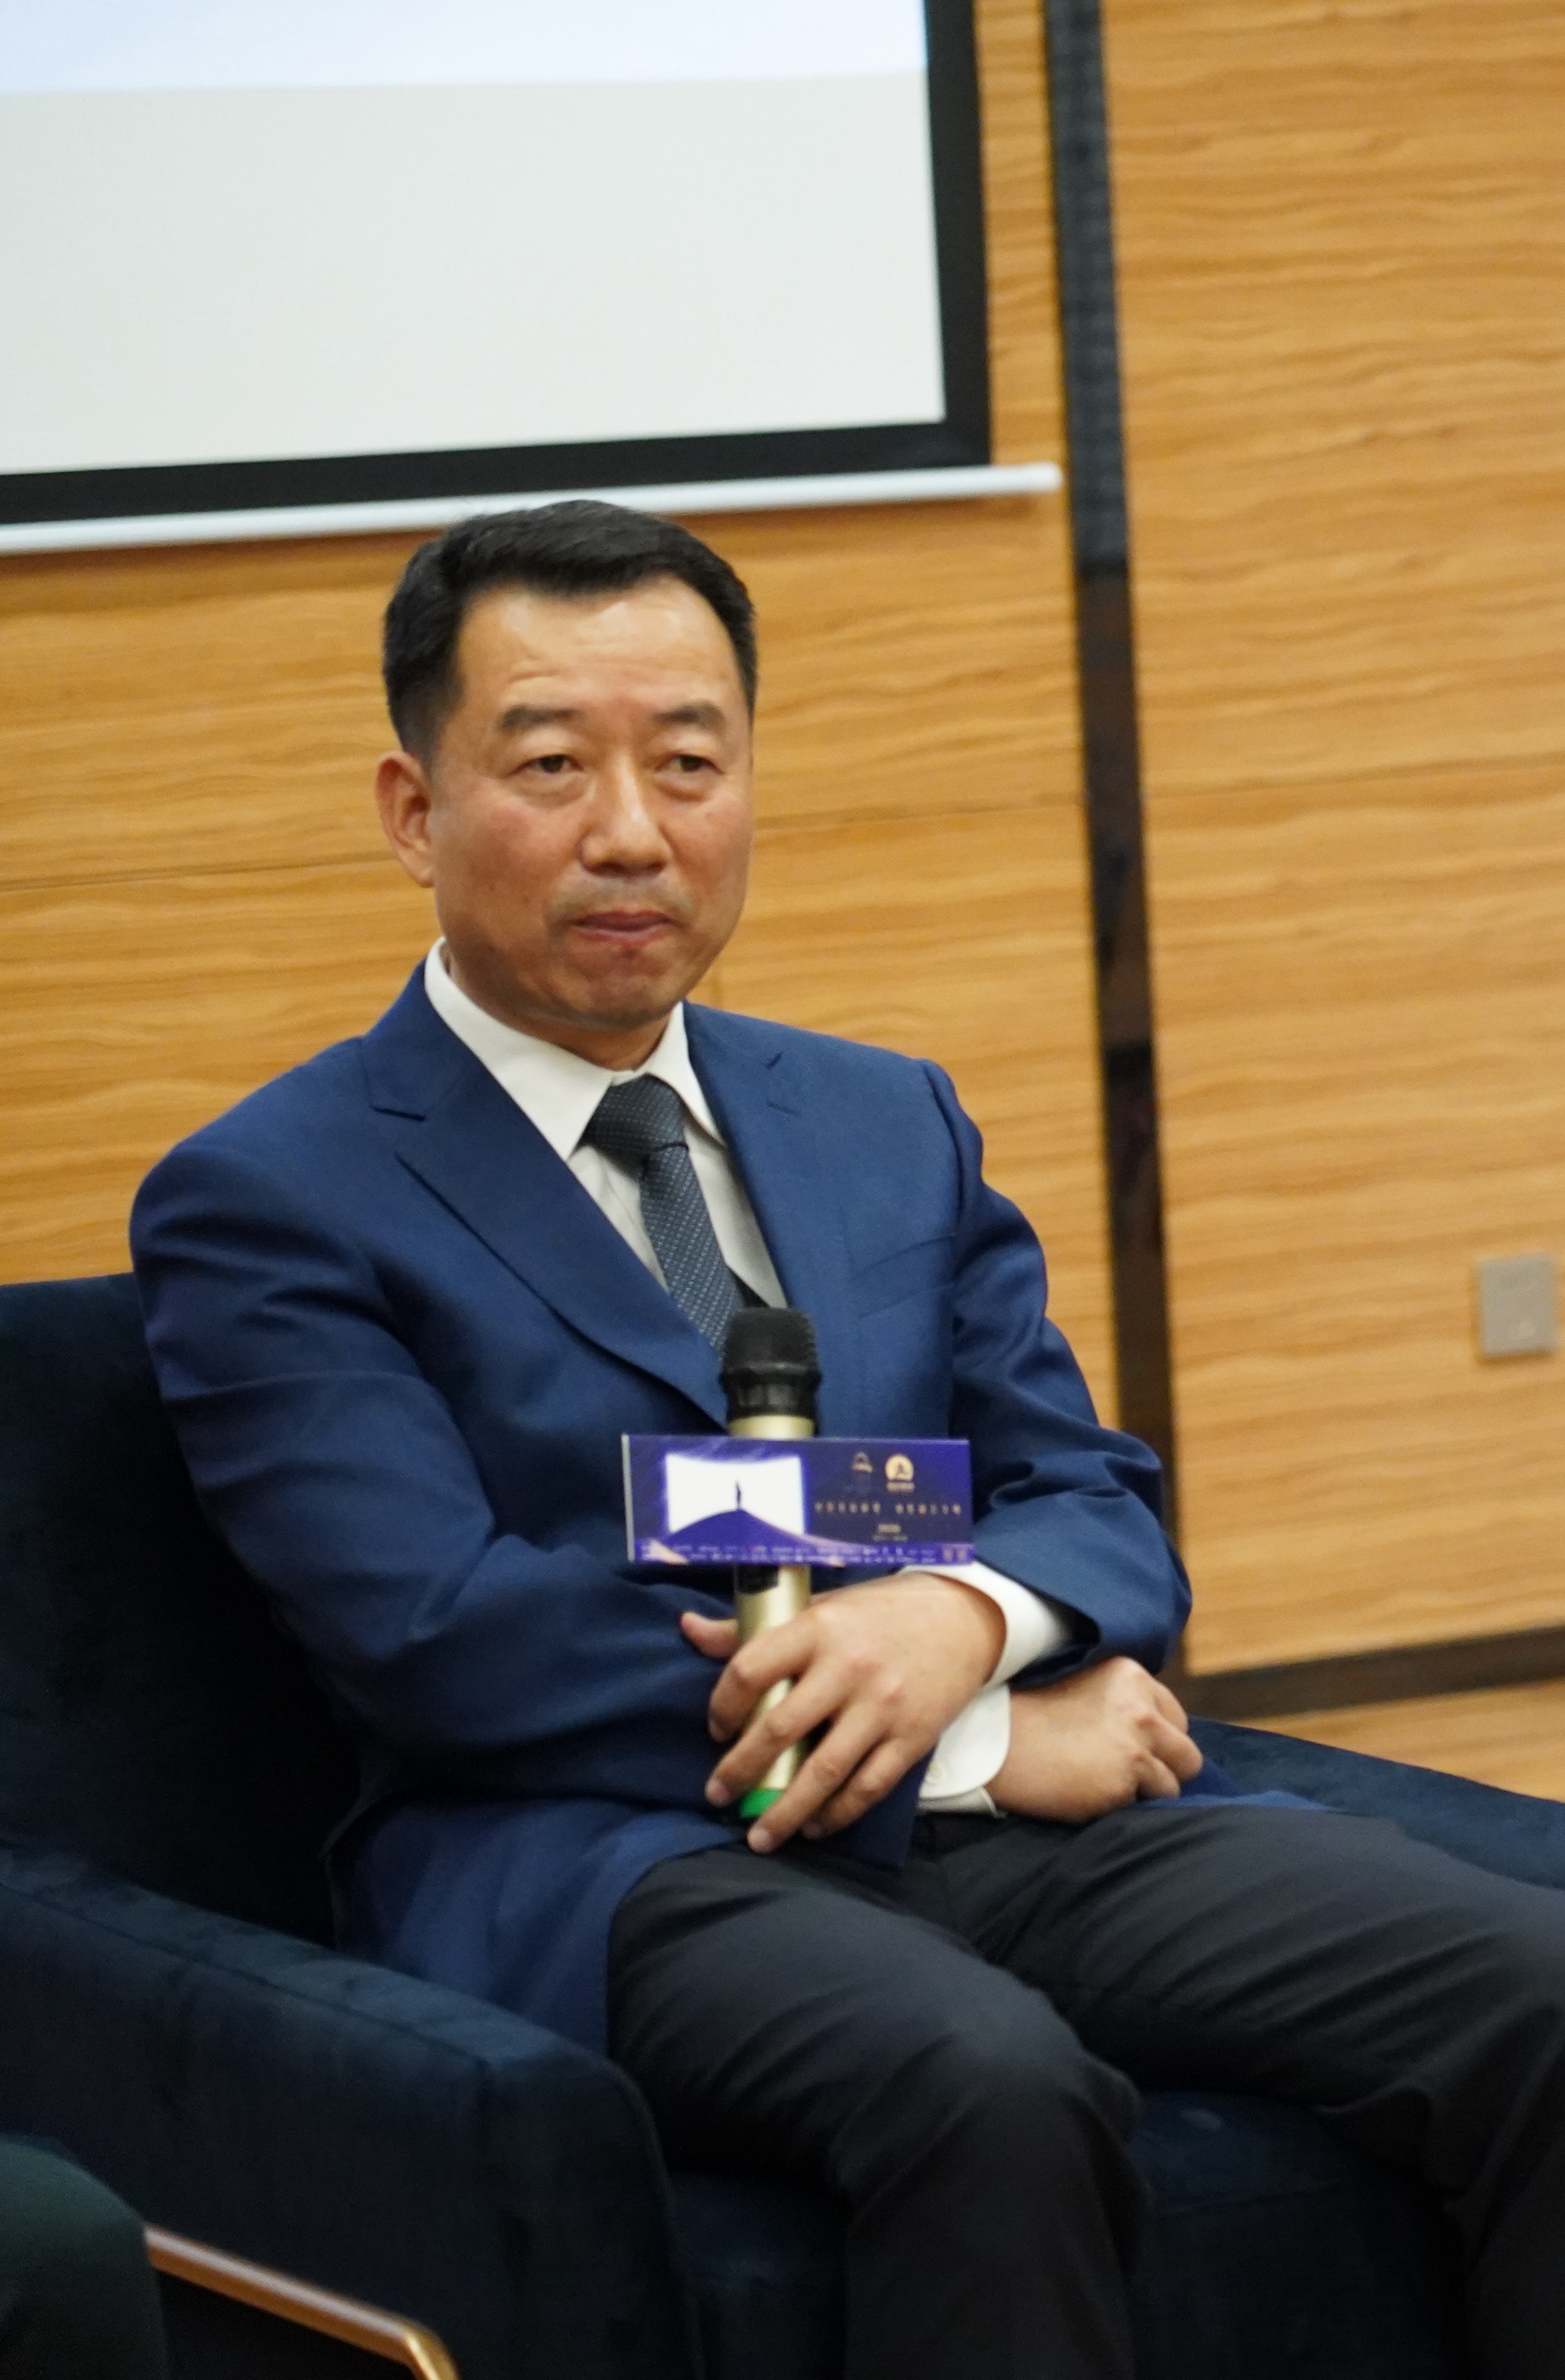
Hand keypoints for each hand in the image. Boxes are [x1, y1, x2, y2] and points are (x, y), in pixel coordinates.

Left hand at [680, 1574, 1005, 1852]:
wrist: (960, 1618)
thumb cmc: (876, 1614)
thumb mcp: (817, 1609)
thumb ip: (752, 1628)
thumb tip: (688, 1628)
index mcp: (817, 1629)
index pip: (751, 1670)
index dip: (723, 1705)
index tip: (716, 1728)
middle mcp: (848, 1668)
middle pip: (780, 1729)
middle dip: (740, 1770)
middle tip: (717, 1794)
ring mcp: (882, 1706)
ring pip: (823, 1771)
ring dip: (785, 1812)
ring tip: (758, 1838)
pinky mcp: (911, 1738)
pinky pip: (867, 1787)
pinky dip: (837, 1815)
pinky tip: (813, 1828)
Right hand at [988, 1657, 1202, 1821]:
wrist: (991, 1742)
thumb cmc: (1030, 1714)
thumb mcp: (1084, 1685)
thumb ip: (1124, 1702)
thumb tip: (1161, 1734)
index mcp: (1131, 1675)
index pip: (1175, 1717)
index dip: (1158, 1739)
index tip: (1132, 1748)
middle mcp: (1140, 1707)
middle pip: (1186, 1753)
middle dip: (1165, 1767)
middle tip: (1129, 1773)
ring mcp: (1135, 1746)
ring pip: (1172, 1784)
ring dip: (1145, 1791)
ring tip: (1105, 1783)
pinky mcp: (1122, 1783)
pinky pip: (1145, 1805)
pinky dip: (1124, 1806)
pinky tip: (1090, 1793)